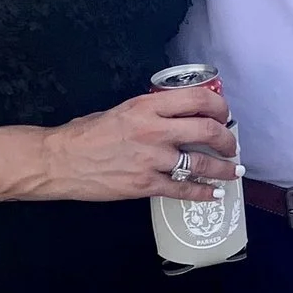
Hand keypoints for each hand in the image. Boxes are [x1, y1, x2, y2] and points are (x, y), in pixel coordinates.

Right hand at [37, 87, 238, 201]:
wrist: (59, 161)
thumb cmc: (86, 134)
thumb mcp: (121, 110)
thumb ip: (150, 112)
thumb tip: (176, 115)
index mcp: (147, 107)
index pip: (197, 99)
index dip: (219, 106)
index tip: (224, 114)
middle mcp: (155, 130)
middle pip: (207, 129)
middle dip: (227, 139)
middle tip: (232, 144)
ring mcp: (152, 159)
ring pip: (201, 163)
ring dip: (223, 168)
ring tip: (233, 171)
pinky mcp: (146, 185)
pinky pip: (183, 189)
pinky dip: (203, 193)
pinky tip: (214, 193)